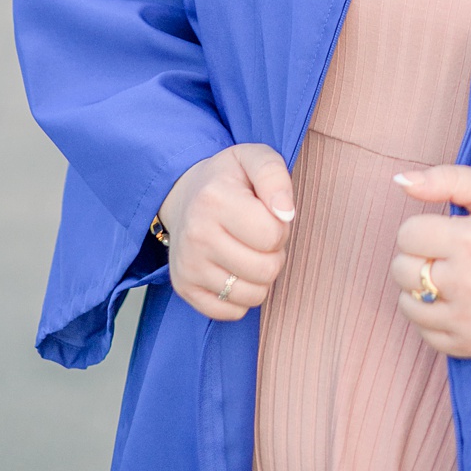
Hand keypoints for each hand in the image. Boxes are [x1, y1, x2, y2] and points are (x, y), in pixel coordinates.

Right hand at [159, 143, 294, 320]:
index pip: (273, 235)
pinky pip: (230, 312)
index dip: (281, 226)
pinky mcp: (184, 288)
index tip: (267, 213)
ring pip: (253, 295)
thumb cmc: (230, 178)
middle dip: (275, 253)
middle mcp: (195, 236)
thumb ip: (276, 177)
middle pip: (266, 269)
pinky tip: (235, 270)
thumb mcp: (256, 158)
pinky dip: (242, 296)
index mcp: (214, 200)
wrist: (185, 195)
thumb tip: (286, 213)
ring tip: (248, 250)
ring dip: (261, 275)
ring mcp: (187, 266)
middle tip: (260, 235)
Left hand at [389, 164, 470, 358]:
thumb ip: (447, 179)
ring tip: (452, 276)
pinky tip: (459, 301)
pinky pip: (423, 331)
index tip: (447, 230)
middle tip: (449, 253)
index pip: (408, 234)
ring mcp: (468, 320)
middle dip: (420, 256)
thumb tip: (400, 181)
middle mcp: (468, 284)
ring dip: (422, 288)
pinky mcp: (468, 346)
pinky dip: (433, 316)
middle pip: (402, 268)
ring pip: (407, 302)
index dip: (424, 227)